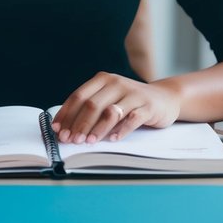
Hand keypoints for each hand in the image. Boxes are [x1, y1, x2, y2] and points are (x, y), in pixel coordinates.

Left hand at [51, 73, 180, 143]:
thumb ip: (91, 109)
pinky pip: (132, 119)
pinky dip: (121, 131)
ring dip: (97, 129)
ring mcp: (133, 94)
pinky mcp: (148, 106)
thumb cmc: (130, 102)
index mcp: (103, 80)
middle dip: (79, 125)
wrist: (164, 98)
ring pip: (110, 112)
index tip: (58, 130)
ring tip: (88, 142)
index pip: (79, 96)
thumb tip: (65, 128)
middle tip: (71, 140)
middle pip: (92, 105)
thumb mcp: (109, 99)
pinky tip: (113, 140)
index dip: (66, 114)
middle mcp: (117, 83)